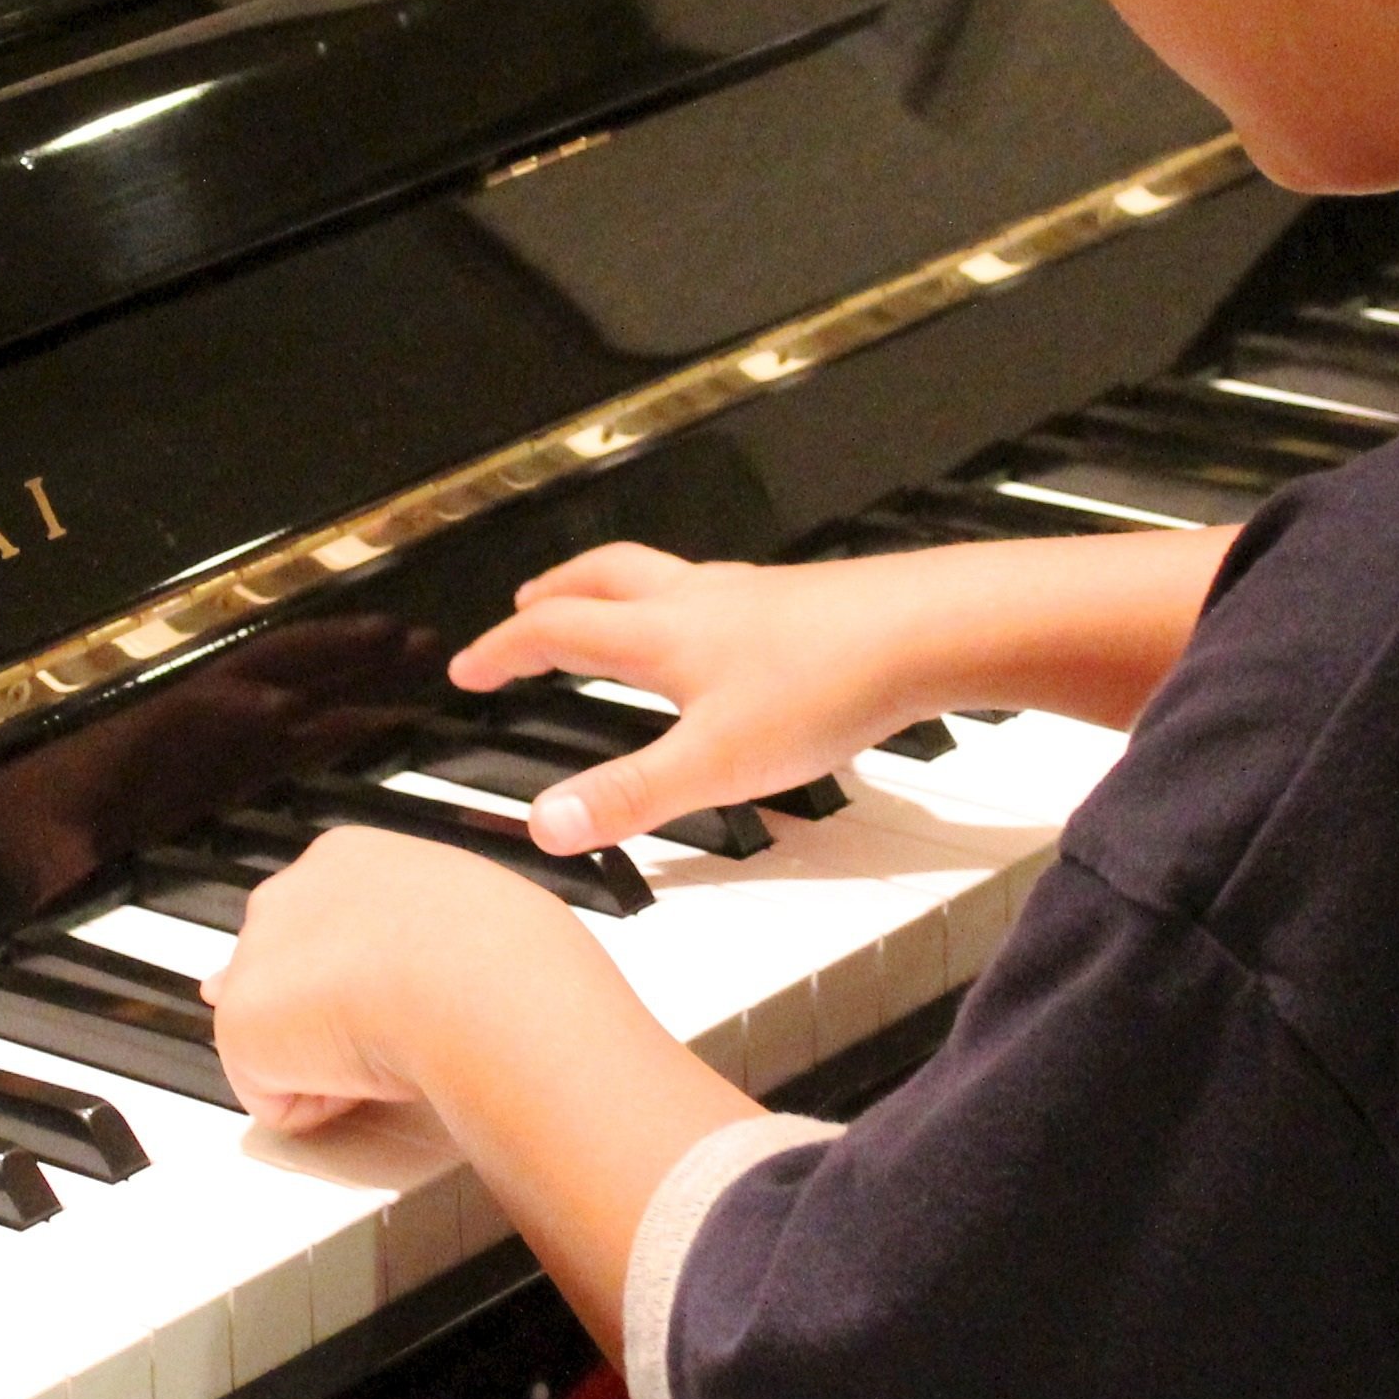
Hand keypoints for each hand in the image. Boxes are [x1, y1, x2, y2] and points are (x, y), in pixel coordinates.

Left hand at [204, 824, 610, 1136]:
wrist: (478, 980)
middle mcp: (290, 893)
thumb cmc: (503, 952)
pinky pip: (273, 1097)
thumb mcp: (476, 919)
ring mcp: (255, 954)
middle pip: (283, 977)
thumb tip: (411, 969)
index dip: (349, 982)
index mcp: (350, 860)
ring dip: (329, 1061)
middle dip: (321, 1017)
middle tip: (394, 1033)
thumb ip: (424, 933)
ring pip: (281, 1039)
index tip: (391, 1004)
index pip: (320, 927)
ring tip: (393, 1050)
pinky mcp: (240, 1022)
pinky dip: (320, 1106)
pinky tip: (368, 1078)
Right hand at [448, 544, 906, 855]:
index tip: (467, 668)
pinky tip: (719, 633)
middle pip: (603, 578)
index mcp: (660, 634)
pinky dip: (687, 601)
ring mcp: (752, 594)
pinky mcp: (801, 600)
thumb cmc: (825, 688)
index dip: (503, 650)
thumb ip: (628, 796)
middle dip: (554, 592)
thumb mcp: (714, 764)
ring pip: (663, 575)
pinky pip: (720, 590)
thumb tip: (543, 824)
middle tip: (525, 604)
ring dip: (617, 587)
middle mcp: (697, 600)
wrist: (930, 630)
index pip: (555, 631)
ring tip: (612, 609)